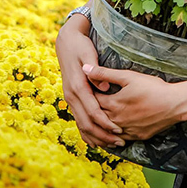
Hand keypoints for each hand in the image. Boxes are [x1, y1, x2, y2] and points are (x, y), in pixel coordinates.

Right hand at [54, 15, 124, 148]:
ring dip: (96, 136)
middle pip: (86, 123)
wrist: (66, 43)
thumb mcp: (89, 54)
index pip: (92, 111)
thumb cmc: (81, 47)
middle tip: (120, 143)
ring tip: (112, 145)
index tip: (119, 130)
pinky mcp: (72, 100)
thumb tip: (104, 87)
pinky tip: (98, 140)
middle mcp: (71, 96)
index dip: (105, 123)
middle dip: (103, 135)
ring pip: (82, 124)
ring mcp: (70, 99)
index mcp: (77, 87)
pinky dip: (88, 133)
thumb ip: (96, 71)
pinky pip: (79, 121)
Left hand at [84, 64, 186, 140]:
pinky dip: (111, 137)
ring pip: (106, 132)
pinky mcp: (137, 136)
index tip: (82, 90)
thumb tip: (85, 68)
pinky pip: (118, 139)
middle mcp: (117, 120)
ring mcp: (127, 130)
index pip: (92, 101)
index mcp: (113, 104)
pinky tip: (109, 133)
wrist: (175, 104)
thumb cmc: (153, 88)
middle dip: (89, 112)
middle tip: (82, 106)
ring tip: (92, 122)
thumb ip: (105, 73)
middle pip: (97, 118)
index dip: (87, 96)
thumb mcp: (128, 76)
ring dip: (98, 127)